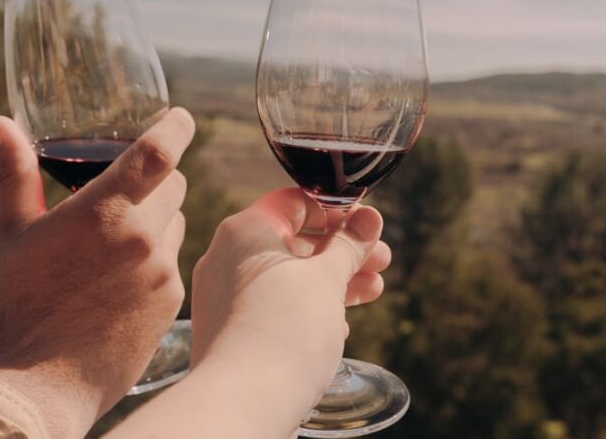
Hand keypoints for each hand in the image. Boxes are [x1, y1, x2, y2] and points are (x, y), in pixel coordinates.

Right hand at [0, 108, 194, 438]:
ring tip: (114, 243)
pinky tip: (120, 280)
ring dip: (157, 220)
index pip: (160, 152)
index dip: (175, 126)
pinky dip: (155, 260)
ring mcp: (162, 272)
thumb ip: (15, 174)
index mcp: (104, 212)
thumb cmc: (17, 305)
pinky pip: (174, 263)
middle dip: (155, 180)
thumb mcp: (12, 235)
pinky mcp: (172, 302)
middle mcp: (143, 237)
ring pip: (176, 224)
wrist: (37, 384)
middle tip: (125, 192)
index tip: (178, 116)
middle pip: (174, 184)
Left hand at [190, 189, 390, 414]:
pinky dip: (306, 306)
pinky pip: (272, 304)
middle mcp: (227, 255)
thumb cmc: (286, 331)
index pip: (297, 202)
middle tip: (381, 261)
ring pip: (287, 275)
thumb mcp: (328, 279)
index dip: (338, 211)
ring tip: (372, 290)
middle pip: (296, 240)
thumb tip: (368, 217)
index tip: (369, 227)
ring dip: (331, 280)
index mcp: (247, 229)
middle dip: (343, 251)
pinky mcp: (229, 328)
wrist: (243, 402)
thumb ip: (349, 244)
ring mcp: (224, 294)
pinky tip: (337, 323)